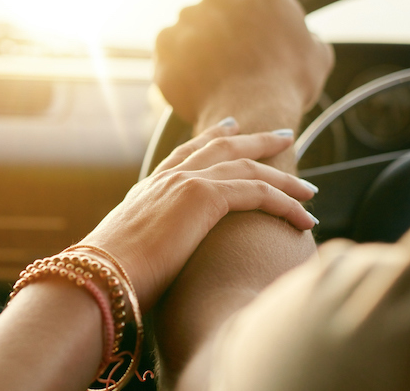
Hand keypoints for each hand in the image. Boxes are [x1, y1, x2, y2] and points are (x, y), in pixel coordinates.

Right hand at [77, 119, 316, 309]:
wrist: (100, 277)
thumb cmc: (111, 281)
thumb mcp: (129, 257)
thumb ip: (145, 251)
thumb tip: (147, 272)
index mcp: (147, 190)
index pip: (185, 154)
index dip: (211, 140)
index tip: (231, 129)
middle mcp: (167, 179)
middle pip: (221, 147)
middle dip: (255, 140)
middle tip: (281, 137)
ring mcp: (185, 183)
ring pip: (247, 167)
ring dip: (283, 176)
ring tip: (308, 186)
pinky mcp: (204, 197)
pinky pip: (258, 192)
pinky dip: (286, 203)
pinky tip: (305, 217)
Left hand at [155, 0, 333, 127]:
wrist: (251, 113)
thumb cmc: (287, 85)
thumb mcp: (318, 56)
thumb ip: (307, 37)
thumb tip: (306, 40)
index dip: (258, 22)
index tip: (258, 43)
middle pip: (220, 7)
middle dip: (224, 28)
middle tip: (235, 60)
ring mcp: (189, 16)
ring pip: (192, 27)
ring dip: (199, 45)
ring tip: (215, 76)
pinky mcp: (165, 43)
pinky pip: (170, 51)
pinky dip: (179, 64)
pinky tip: (197, 83)